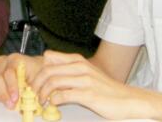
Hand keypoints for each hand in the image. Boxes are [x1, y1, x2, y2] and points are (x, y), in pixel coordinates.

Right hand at [0, 53, 44, 108]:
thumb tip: (25, 98)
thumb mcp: (37, 79)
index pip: (9, 73)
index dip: (11, 87)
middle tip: (11, 105)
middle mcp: (3, 60)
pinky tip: (1, 98)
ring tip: (7, 103)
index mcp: (15, 59)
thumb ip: (30, 87)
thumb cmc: (35, 74)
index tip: (15, 98)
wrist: (32, 69)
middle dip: (4, 93)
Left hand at [31, 50, 151, 120]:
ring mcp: (85, 80)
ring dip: (43, 93)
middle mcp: (80, 67)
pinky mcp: (89, 95)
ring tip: (41, 101)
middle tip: (33, 93)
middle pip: (48, 70)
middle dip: (36, 83)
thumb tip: (48, 70)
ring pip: (53, 82)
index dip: (38, 69)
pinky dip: (53, 101)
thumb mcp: (86, 73)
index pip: (49, 57)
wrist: (128, 100)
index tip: (34, 80)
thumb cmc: (106, 88)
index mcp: (78, 60)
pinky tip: (53, 105)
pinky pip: (63, 95)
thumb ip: (69, 70)